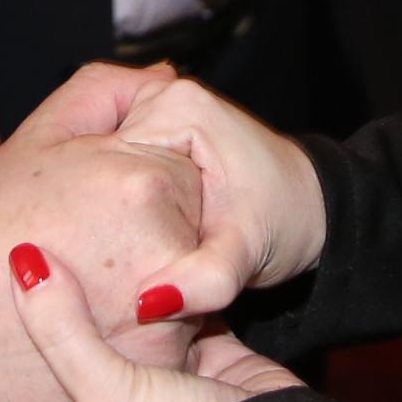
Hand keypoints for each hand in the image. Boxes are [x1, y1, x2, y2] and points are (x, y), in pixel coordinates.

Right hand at [0, 73, 209, 401]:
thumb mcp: (37, 140)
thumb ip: (108, 93)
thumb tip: (165, 77)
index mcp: (145, 179)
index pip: (181, 169)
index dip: (136, 186)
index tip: (96, 210)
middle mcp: (169, 242)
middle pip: (191, 226)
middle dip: (152, 234)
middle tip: (86, 251)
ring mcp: (169, 311)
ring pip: (187, 284)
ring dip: (152, 286)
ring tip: (85, 291)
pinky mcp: (159, 364)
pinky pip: (175, 340)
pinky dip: (146, 337)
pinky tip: (92, 328)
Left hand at [10, 241, 300, 401]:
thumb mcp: (105, 396)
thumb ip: (63, 334)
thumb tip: (23, 267)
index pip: (49, 388)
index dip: (35, 339)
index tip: (19, 281)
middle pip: (96, 356)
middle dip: (85, 310)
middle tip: (59, 248)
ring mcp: (174, 394)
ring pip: (142, 334)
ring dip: (133, 296)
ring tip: (102, 237)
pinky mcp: (215, 363)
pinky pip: (189, 317)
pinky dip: (179, 290)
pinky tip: (161, 251)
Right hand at [112, 72, 326, 317]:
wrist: (311, 210)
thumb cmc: (286, 224)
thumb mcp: (245, 257)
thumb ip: (204, 279)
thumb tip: (150, 305)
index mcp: (180, 108)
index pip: (103, 156)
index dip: (96, 211)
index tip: (91, 260)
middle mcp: (166, 97)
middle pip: (98, 155)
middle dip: (97, 207)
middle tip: (94, 262)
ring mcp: (163, 108)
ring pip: (103, 160)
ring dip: (101, 201)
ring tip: (100, 249)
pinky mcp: (162, 129)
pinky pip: (118, 161)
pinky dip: (113, 194)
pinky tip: (109, 230)